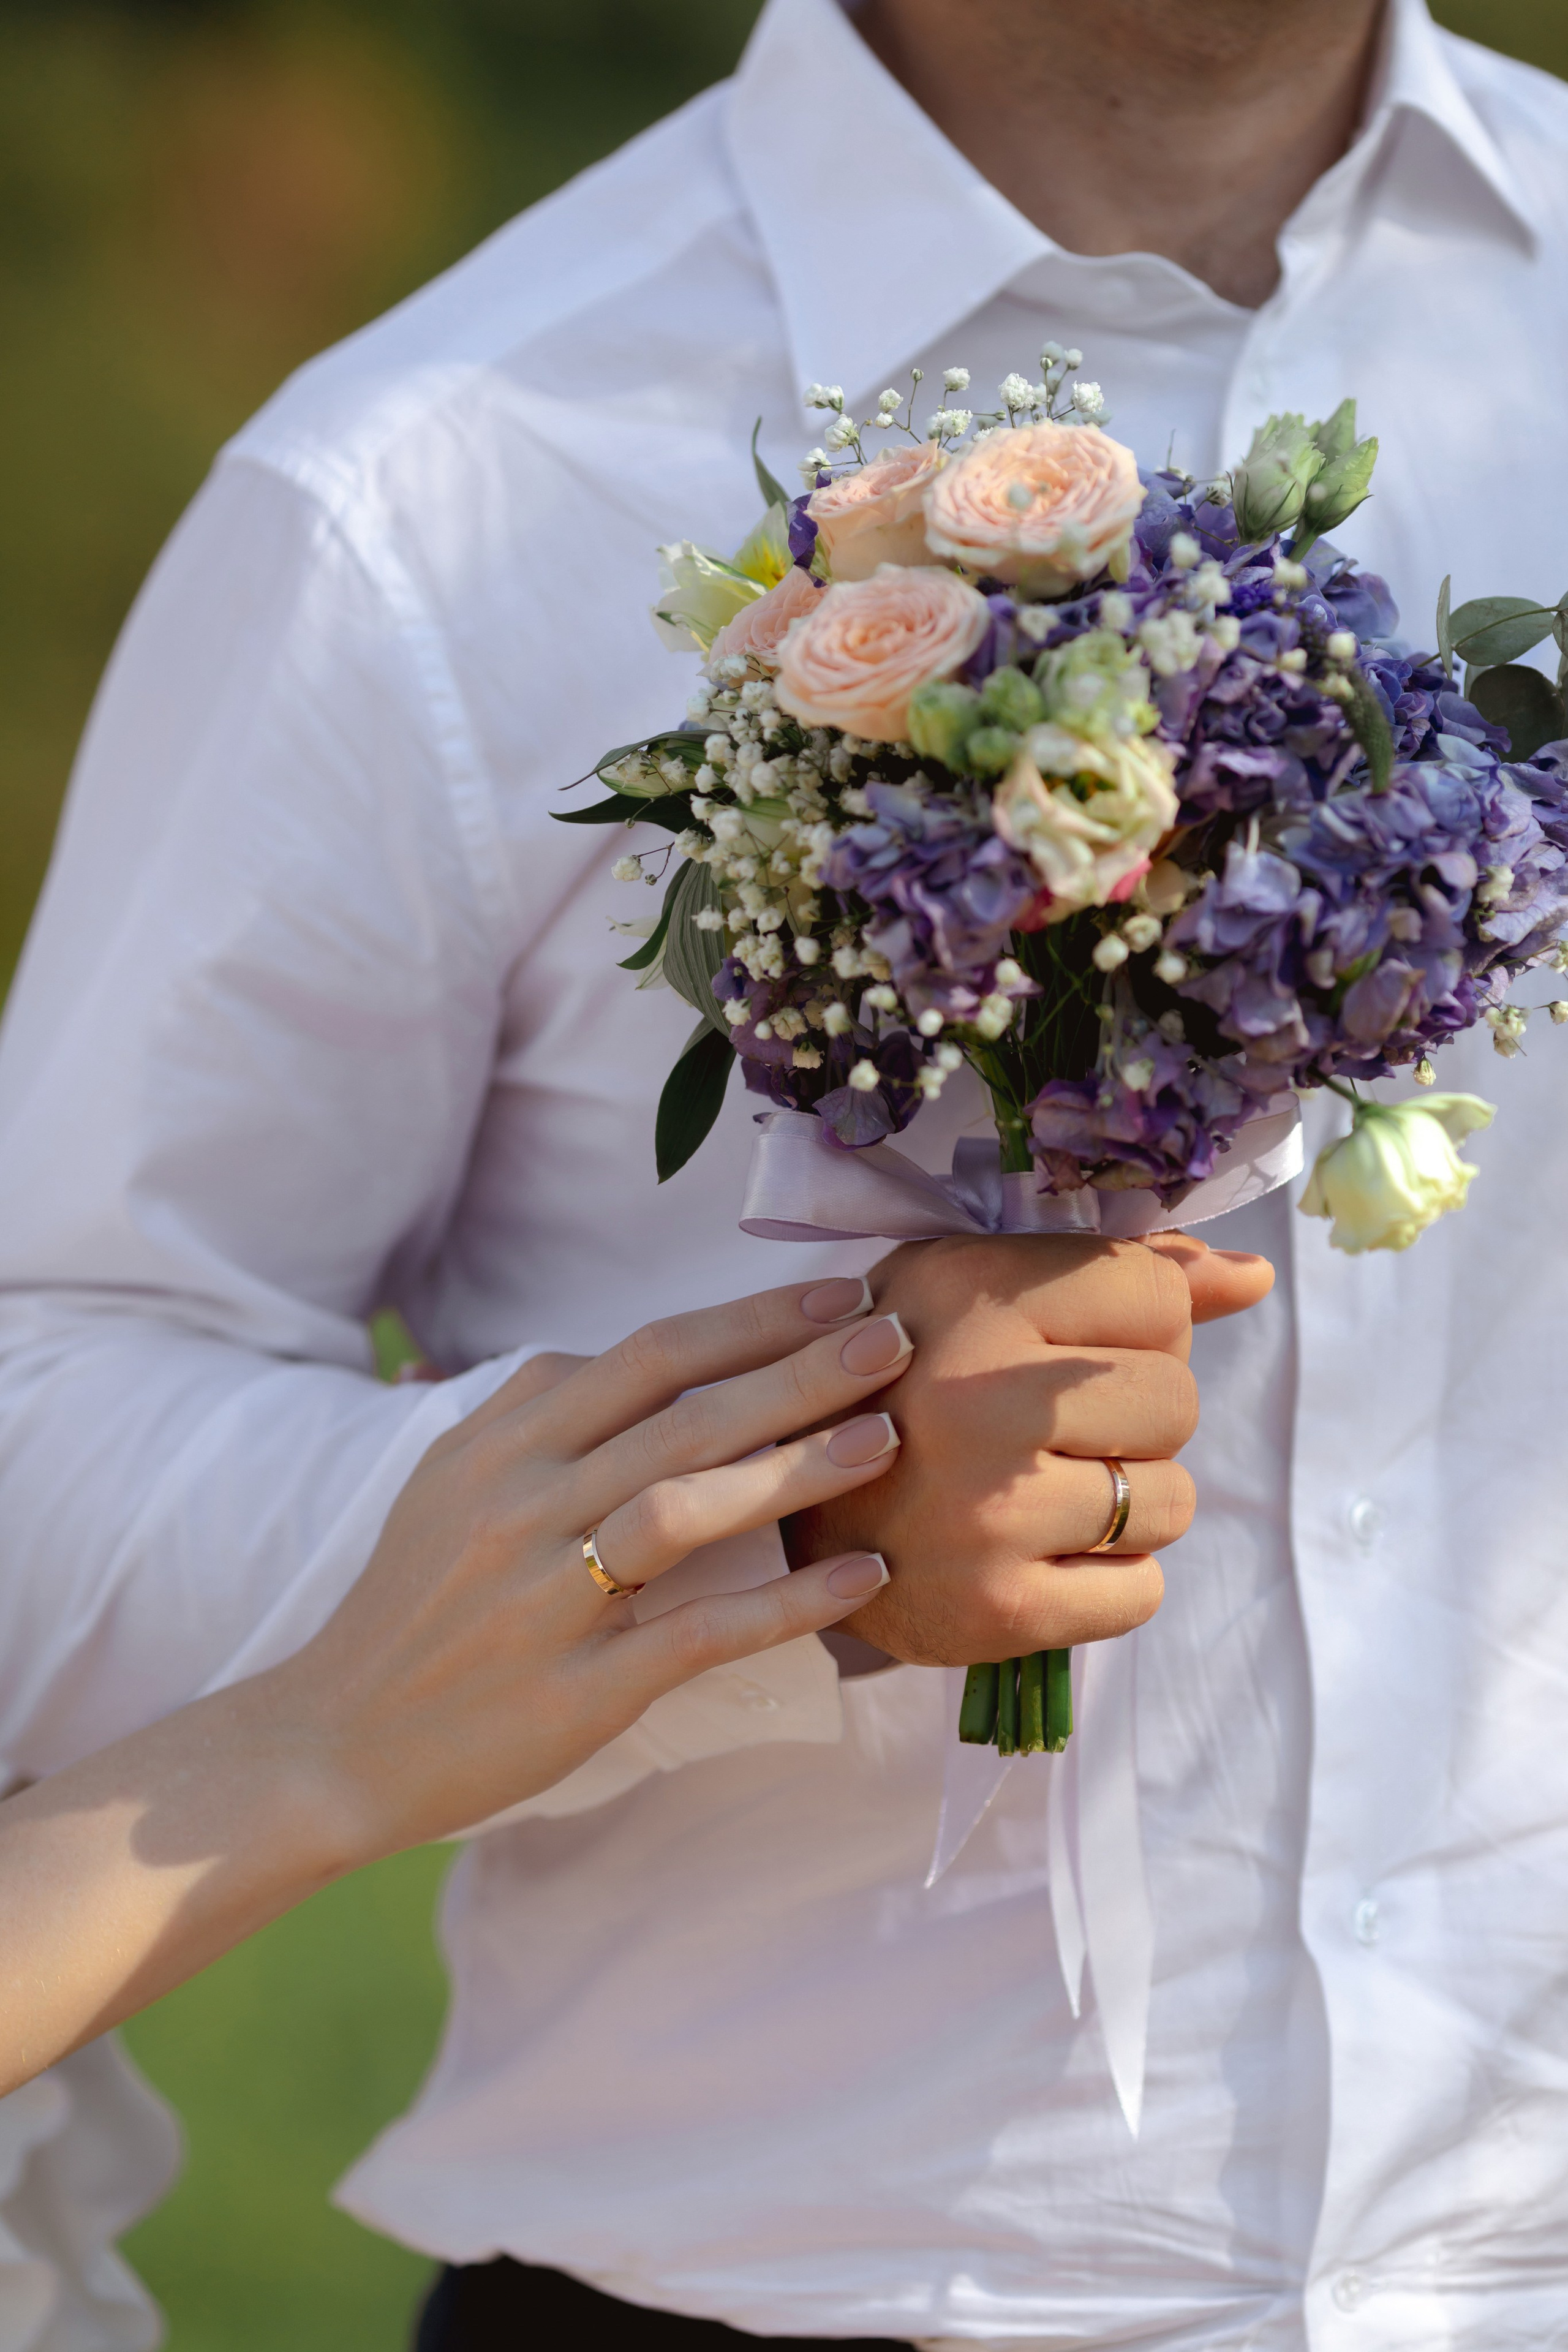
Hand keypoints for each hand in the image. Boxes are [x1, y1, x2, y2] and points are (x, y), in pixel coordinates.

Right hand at [282, 1274, 914, 1856]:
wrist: (329, 1743)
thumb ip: (527, 1412)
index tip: (835, 1293)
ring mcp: (547, 1597)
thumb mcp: (447, 1484)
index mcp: (501, 1446)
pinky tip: (860, 1580)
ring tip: (888, 1438)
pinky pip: (697, 1633)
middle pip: (683, 1415)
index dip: (747, 1318)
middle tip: (894, 1337)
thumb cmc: (410, 1608)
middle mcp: (522, 1505)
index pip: (645, 1355)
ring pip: (688, 1508)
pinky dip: (786, 1603)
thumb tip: (607, 1353)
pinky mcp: (575, 1687)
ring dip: (798, 1467)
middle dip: (799, 1369)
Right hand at [782, 1231, 1273, 1665]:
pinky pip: (1140, 1592)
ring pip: (1169, 1500)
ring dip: (1128, 1503)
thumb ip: (1123, 1276)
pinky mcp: (996, 1608)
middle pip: (1175, 1399)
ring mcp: (988, 1511)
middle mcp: (976, 1397)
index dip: (1138, 1327)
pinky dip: (1111, 1581)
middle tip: (1056, 1434)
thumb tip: (1253, 1276)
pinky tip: (1044, 1555)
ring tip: (1045, 1494)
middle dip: (1137, 1420)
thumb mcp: (982, 1292)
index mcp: (968, 1296)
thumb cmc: (902, 1385)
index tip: (1071, 1351)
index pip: (1158, 1295)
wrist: (782, 1510)